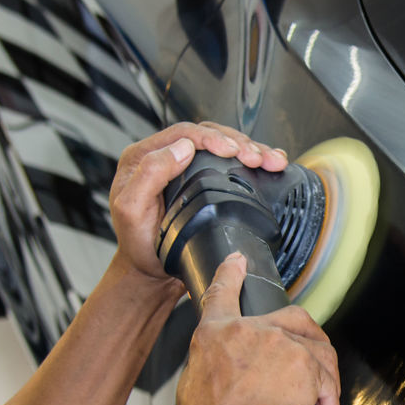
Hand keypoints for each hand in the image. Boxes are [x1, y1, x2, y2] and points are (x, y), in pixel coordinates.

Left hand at [108, 121, 289, 286]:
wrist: (152, 271)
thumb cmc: (138, 244)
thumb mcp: (132, 209)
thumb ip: (150, 174)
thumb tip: (182, 148)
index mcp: (143, 157)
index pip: (183, 133)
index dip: (212, 138)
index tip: (232, 150)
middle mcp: (165, 157)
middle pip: (208, 135)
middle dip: (239, 143)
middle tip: (258, 158)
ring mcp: (186, 168)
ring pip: (223, 145)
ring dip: (251, 149)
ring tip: (272, 160)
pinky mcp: (203, 180)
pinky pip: (230, 162)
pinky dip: (252, 161)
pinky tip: (268, 164)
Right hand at [177, 253, 340, 404]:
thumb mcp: (193, 385)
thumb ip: (216, 364)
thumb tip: (229, 369)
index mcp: (215, 334)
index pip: (222, 294)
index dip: (231, 273)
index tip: (237, 261)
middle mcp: (251, 331)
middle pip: (293, 318)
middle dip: (307, 340)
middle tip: (310, 367)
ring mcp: (282, 345)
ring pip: (319, 351)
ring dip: (322, 381)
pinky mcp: (308, 365)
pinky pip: (329, 381)